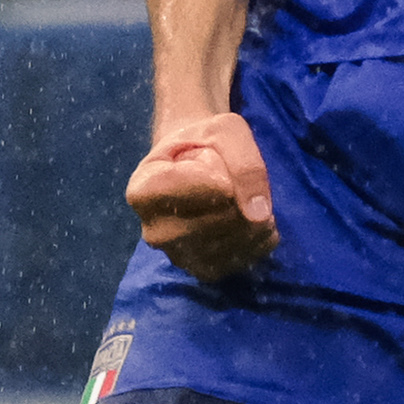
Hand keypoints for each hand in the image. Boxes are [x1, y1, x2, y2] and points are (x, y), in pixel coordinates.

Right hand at [127, 109, 274, 280]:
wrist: (191, 167)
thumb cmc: (201, 144)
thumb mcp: (224, 131)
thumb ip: (244, 163)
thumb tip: (259, 214)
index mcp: (142, 191)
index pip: (189, 188)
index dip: (218, 172)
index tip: (215, 160)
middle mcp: (153, 232)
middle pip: (221, 216)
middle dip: (241, 192)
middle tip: (227, 178)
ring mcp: (179, 257)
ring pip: (239, 237)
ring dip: (257, 213)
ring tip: (238, 196)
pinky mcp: (205, 272)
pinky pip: (251, 255)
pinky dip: (261, 235)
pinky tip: (248, 217)